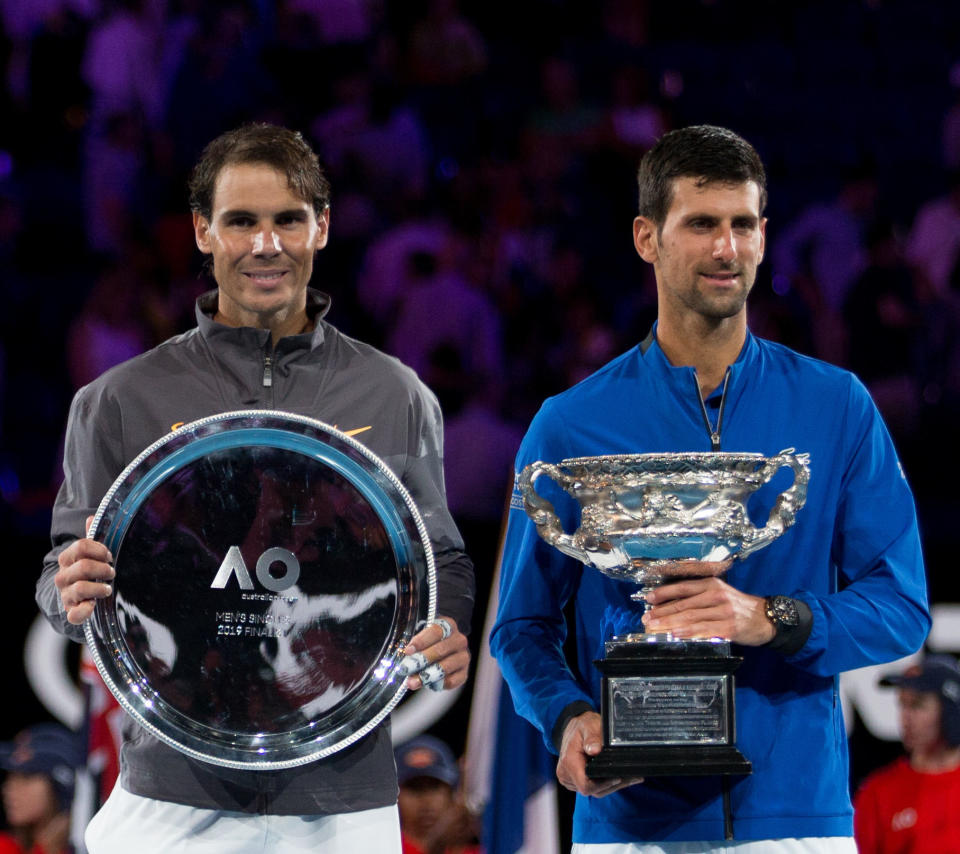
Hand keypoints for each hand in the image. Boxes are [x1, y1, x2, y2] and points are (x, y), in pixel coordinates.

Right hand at [54, 516, 114, 624]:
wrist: (75, 598)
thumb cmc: (88, 572)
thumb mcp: (90, 554)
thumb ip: (92, 538)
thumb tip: (92, 517)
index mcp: (67, 559)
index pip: (81, 546)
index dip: (99, 549)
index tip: (109, 555)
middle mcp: (63, 576)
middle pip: (83, 566)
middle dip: (103, 568)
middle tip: (112, 572)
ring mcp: (65, 595)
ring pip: (81, 588)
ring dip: (99, 588)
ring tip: (108, 589)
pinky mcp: (70, 611)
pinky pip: (75, 614)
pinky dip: (85, 610)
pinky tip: (94, 605)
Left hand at [400, 616, 469, 691]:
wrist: (443, 653)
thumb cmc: (429, 644)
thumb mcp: (422, 640)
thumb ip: (414, 648)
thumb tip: (405, 662)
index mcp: (448, 626)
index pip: (436, 631)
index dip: (421, 641)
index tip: (408, 651)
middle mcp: (459, 640)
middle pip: (440, 650)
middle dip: (421, 660)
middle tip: (406, 669)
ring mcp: (464, 657)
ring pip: (446, 666)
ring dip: (427, 675)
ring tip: (412, 682)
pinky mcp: (464, 673)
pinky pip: (452, 681)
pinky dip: (438, 684)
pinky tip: (427, 684)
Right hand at [556, 711, 642, 796]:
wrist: (574, 727)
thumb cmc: (582, 725)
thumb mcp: (589, 726)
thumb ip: (592, 738)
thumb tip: (595, 750)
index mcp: (569, 762)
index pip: (586, 785)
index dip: (603, 784)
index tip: (618, 776)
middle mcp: (566, 774)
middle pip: (593, 790)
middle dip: (613, 784)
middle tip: (632, 776)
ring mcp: (569, 779)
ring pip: (595, 791)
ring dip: (612, 785)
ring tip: (630, 776)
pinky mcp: (574, 781)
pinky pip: (592, 787)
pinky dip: (605, 783)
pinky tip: (618, 775)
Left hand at [642, 576, 774, 645]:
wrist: (766, 618)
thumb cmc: (739, 607)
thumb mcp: (720, 594)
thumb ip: (699, 597)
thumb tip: (671, 605)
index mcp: (712, 585)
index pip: (682, 587)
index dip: (664, 593)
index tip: (648, 599)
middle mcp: (716, 595)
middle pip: (683, 604)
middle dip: (662, 612)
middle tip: (646, 618)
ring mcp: (723, 611)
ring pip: (690, 617)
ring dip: (669, 623)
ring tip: (654, 627)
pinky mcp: (728, 627)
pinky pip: (704, 629)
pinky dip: (688, 632)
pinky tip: (676, 634)